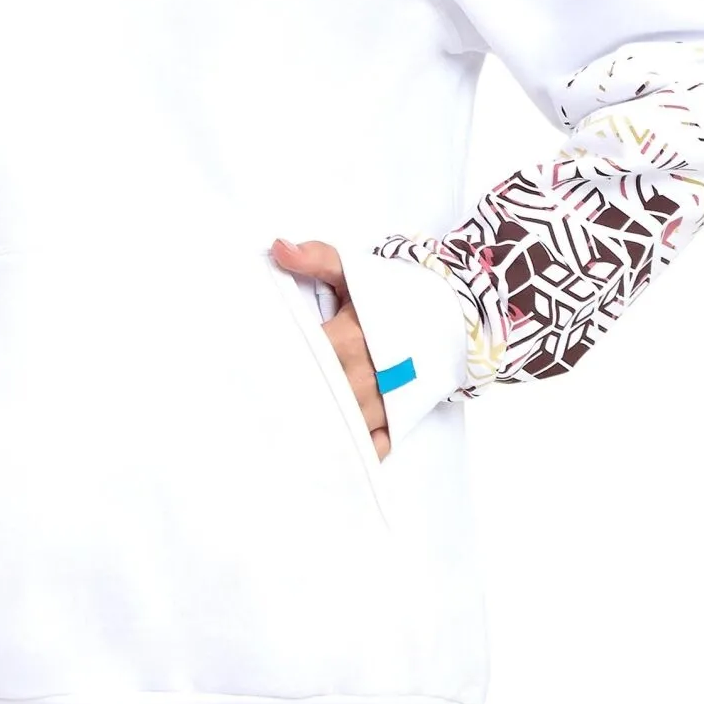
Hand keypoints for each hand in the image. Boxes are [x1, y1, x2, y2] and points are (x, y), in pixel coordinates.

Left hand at [271, 238, 390, 459]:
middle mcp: (368, 374)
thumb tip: (278, 248)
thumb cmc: (398, 294)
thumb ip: (316, 259)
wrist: (454, 315)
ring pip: (341, 425)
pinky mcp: (398, 419)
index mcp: (353, 337)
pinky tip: (322, 455)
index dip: (278, 362)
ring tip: (277, 436)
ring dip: (313, 429)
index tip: (250, 367)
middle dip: (288, 401)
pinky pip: (371, 446)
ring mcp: (384, 402)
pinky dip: (349, 452)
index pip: (306, 355)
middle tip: (253, 408)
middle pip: (319, 396)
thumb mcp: (357, 271)